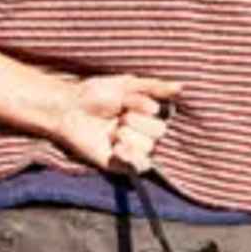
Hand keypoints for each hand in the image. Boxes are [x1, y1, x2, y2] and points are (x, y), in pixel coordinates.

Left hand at [47, 70, 173, 175]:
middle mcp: (142, 132)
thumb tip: (181, 87)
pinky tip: (115, 147)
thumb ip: (154, 87)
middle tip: (118, 117)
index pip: (164, 115)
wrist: (69, 109)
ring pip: (149, 147)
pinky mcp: (120, 164)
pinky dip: (130, 157)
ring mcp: (132, 149)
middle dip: (137, 121)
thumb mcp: (126, 84)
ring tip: (112, 131)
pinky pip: (139, 167)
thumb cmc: (95, 93)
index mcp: (147, 114)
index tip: (126, 101)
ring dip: (129, 136)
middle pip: (159, 132)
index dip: (145, 107)